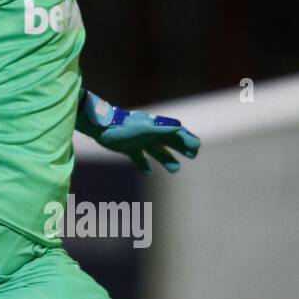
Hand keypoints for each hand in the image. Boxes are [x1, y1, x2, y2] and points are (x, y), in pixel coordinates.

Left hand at [78, 90, 200, 173]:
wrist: (102, 126)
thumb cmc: (124, 125)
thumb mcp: (144, 128)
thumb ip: (161, 128)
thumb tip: (178, 129)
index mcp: (156, 127)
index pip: (175, 133)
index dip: (186, 139)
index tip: (196, 147)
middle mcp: (149, 133)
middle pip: (169, 141)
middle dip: (181, 148)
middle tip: (193, 155)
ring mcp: (139, 141)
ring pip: (157, 151)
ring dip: (167, 159)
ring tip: (176, 169)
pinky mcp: (128, 147)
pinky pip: (139, 157)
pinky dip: (144, 164)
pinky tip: (148, 173)